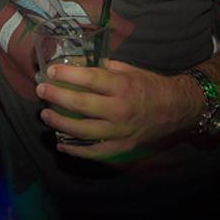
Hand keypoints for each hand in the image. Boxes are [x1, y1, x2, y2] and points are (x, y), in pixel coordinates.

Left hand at [35, 59, 198, 163]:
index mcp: (121, 86)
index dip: (68, 75)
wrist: (178, 108)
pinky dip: (77, 151)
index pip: (89, 79)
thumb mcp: (130, 70)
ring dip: (61, 123)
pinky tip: (62, 146)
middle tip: (41, 90)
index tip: (51, 71)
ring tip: (45, 115)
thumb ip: (106, 69)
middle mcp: (119, 109)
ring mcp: (119, 131)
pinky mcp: (122, 146)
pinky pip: (96, 152)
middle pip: (81, 104)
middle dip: (57, 96)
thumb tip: (82, 67)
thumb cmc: (151, 86)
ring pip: (83, 130)